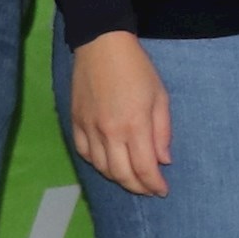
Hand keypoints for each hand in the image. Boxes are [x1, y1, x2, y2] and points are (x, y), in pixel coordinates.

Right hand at [67, 31, 173, 194]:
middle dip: (137, 187)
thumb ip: (162, 131)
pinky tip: (109, 165)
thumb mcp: (160, 97)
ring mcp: (89, 129)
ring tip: (132, 180)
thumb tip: (163, 160)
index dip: (153, 184)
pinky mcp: (75, 123)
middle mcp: (109, 132)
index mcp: (134, 125)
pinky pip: (84, 154)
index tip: (162, 191)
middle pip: (121, 174)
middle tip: (149, 190)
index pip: (144, 168)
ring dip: (118, 179)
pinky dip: (97, 165)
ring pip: (101, 168)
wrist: (101, 46)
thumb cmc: (137, 69)